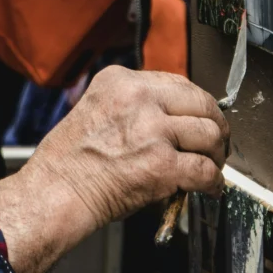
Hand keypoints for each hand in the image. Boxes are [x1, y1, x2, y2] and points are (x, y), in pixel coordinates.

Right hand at [0, 67, 227, 272]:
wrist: (56, 191)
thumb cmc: (68, 159)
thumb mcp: (96, 107)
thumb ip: (133, 105)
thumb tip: (171, 118)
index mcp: (121, 80)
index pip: (177, 82)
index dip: (194, 103)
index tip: (200, 115)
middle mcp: (139, 98)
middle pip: (201, 101)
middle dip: (215, 123)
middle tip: (217, 139)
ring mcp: (153, 130)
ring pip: (209, 133)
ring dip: (217, 152)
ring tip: (214, 163)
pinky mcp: (163, 164)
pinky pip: (205, 171)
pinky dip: (214, 182)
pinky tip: (211, 187)